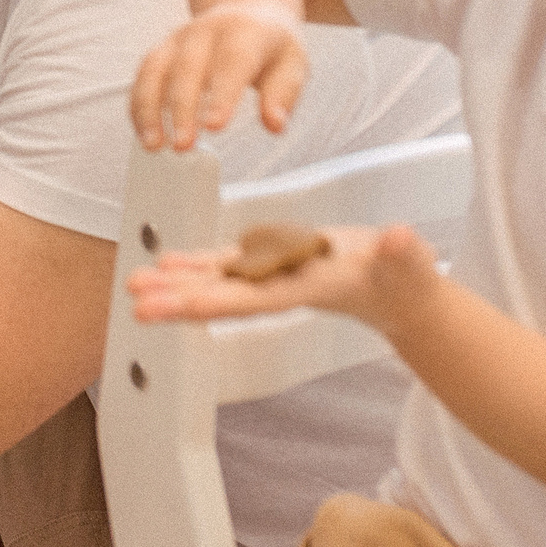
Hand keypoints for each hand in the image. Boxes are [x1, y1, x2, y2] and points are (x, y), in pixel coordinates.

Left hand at [128, 222, 439, 334]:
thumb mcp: (410, 266)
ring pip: (216, 279)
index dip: (217, 302)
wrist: (402, 294)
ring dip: (175, 282)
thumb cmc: (406, 281)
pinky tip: (167, 261)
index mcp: (310, 287)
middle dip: (180, 299)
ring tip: (134, 284)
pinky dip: (196, 263)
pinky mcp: (273, 261)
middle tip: (136, 302)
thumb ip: (404, 254)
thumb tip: (399, 238)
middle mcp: (282, 286)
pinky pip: (227, 264)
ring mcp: (273, 275)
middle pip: (224, 295)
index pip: (256, 298)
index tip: (180, 308)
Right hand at [130, 0, 312, 149]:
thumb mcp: (293, 64)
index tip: (214, 127)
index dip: (221, 95)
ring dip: (149, 108)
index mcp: (245, 32)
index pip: (231, 62)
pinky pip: (142, 77)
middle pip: (187, 68)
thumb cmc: (271, 45)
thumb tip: (274, 124)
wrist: (249, 10)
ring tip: (154, 144)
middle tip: (182, 146)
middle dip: (181, 109)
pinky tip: (145, 134)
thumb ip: (284, 94)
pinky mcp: (161, 50)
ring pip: (155, 70)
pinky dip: (139, 107)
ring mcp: (178, 39)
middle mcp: (206, 31)